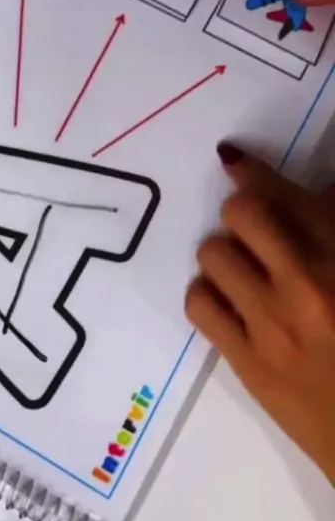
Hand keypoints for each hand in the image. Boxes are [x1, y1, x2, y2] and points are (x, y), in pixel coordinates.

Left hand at [185, 144, 334, 482]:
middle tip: (250, 228)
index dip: (253, 171)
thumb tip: (320, 192)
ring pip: (214, 254)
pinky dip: (208, 293)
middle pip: (242, 214)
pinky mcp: (247, 361)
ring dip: (225, 254)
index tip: (232, 159)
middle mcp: (306, 283)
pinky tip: (227, 301)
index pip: (287, 196)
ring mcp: (271, 324)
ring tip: (240, 271)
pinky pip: (200, 304)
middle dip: (241, 212)